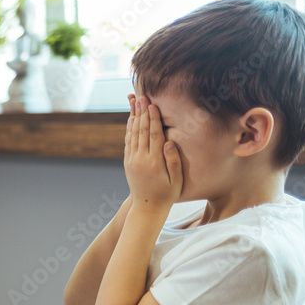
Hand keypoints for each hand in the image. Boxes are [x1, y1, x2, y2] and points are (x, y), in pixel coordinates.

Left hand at [124, 95, 181, 211]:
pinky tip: (132, 119)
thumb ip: (173, 160)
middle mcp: (141, 159)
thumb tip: (169, 142)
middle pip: (142, 131)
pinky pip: (128, 141)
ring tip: (134, 102)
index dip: (153, 119)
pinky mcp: (128, 162)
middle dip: (142, 112)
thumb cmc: (167, 194)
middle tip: (141, 96)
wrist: (146, 207)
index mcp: (154, 162)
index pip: (154, 135)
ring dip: (134, 116)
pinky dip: (129, 129)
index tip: (153, 104)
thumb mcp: (176, 180)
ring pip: (133, 134)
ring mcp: (132, 160)